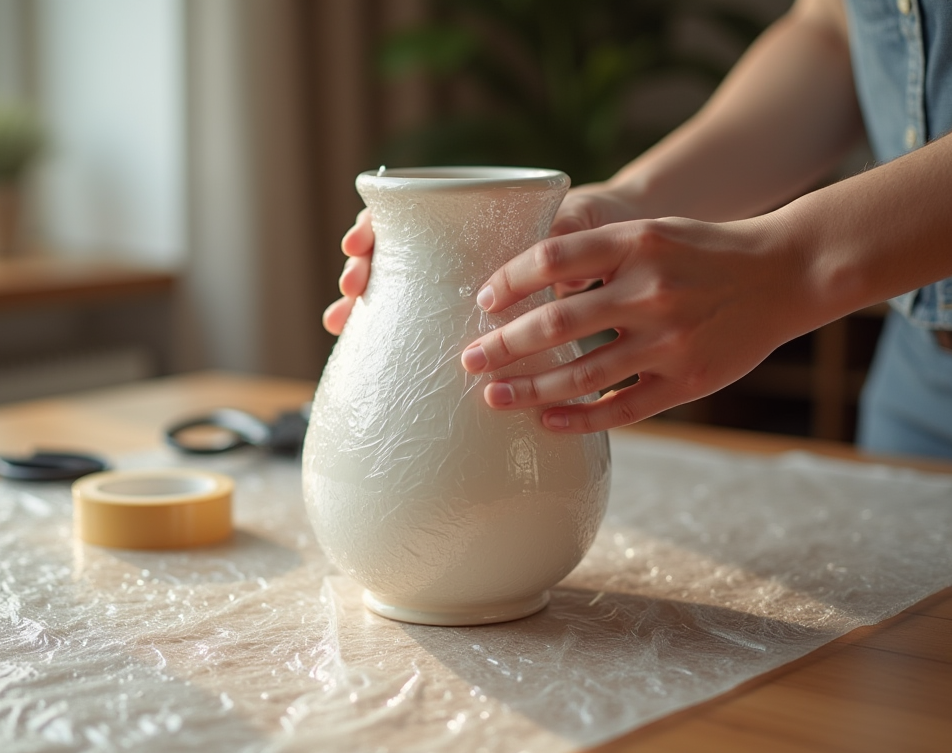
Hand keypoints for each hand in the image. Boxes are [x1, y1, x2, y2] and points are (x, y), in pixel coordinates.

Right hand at [321, 184, 641, 333]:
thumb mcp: (580, 225)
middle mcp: (451, 240)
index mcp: (469, 209)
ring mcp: (451, 274)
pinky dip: (387, 328)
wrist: (614, 247)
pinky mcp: (462, 308)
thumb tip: (551, 279)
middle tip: (350, 289)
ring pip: (393, 284)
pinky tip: (361, 342)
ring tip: (340, 321)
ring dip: (361, 302)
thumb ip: (560, 243)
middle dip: (359, 267)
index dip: (374, 226)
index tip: (359, 245)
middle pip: (387, 248)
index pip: (404, 209)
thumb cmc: (594, 224)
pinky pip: (417, 316)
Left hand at [460, 214, 818, 432]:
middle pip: (554, 324)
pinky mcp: (687, 381)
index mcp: (635, 244)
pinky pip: (620, 409)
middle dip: (501, 346)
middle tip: (467, 361)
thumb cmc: (702, 252)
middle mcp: (649, 291)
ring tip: (492, 397)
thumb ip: (594, 251)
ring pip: (580, 374)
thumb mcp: (651, 232)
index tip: (483, 301)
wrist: (786, 273)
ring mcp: (669, 341)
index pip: (550, 259)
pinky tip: (547, 421)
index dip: (508, 281)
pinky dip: (579, 418)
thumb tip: (521, 283)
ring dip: (528, 389)